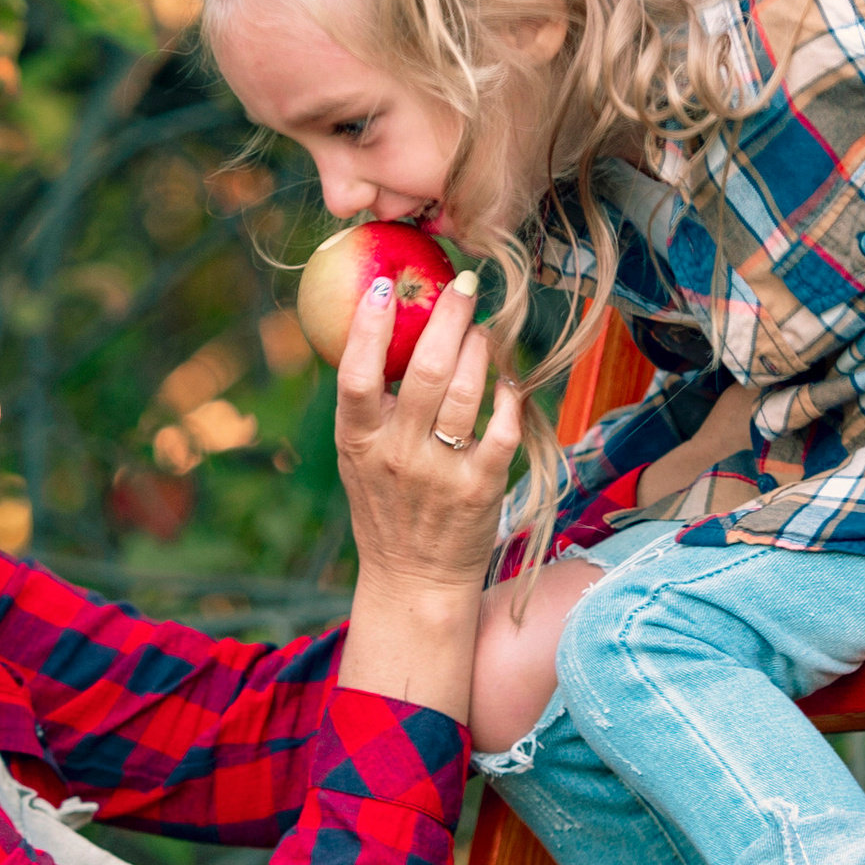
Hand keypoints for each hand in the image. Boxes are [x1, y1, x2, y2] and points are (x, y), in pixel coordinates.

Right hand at [334, 267, 523, 723]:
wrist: (415, 580)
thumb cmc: (386, 507)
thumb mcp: (359, 459)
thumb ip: (368, 408)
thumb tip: (384, 331)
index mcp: (359, 442)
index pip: (355, 375)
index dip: (366, 327)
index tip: (382, 286)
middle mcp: (397, 455)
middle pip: (422, 371)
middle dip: (447, 318)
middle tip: (463, 284)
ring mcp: (440, 472)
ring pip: (465, 392)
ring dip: (481, 349)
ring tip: (485, 328)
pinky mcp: (481, 488)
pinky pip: (501, 428)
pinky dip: (508, 397)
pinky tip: (509, 380)